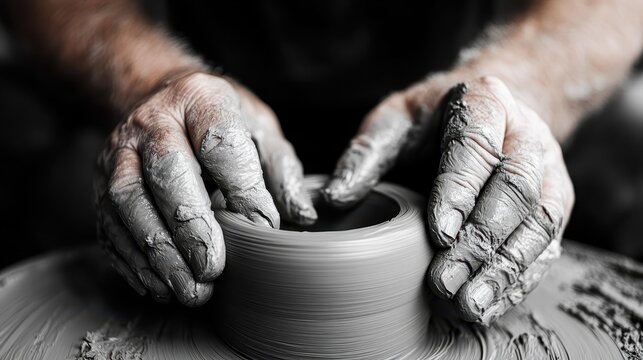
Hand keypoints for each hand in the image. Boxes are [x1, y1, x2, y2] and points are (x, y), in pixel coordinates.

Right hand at [94, 72, 315, 305]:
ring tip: (188, 289)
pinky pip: (108, 222)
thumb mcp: (260, 130)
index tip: (263, 230)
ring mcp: (119, 151)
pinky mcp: (99, 181)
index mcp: (201, 99)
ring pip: (129, 202)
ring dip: (158, 252)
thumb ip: (281, 172)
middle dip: (191, 227)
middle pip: (167, 173)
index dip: (242, 191)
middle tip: (213, 270)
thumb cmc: (219, 122)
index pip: (220, 145)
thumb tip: (302, 216)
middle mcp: (153, 121)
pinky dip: (132, 259)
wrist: (160, 99)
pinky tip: (159, 284)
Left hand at [323, 75, 573, 323]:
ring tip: (470, 304)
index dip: (459, 192)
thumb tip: (333, 198)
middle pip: (513, 189)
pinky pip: (548, 243)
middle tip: (444, 282)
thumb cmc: (432, 121)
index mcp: (485, 101)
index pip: (475, 147)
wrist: (491, 116)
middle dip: (480, 240)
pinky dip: (521, 278)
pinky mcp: (555, 202)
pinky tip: (492, 304)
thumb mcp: (393, 122)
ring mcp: (547, 170)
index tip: (439, 234)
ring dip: (506, 268)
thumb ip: (365, 155)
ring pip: (539, 221)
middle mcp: (526, 133)